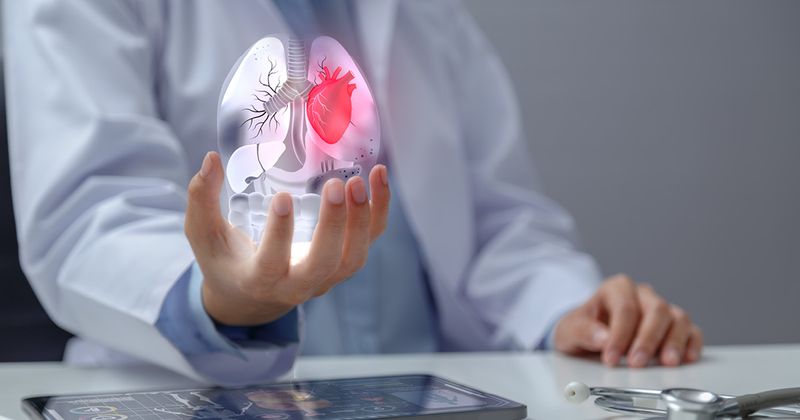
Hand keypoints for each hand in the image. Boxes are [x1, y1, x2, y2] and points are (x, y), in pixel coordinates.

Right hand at [184, 152, 389, 325]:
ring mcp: (326, 277)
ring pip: (354, 257)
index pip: (271, 263)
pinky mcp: (344, 264)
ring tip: (361, 179)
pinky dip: (379, 212)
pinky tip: (380, 176)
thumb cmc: (225, 260)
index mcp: (259, 280)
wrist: (252, 297)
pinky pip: (369, 240)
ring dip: (362, 220)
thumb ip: (201, 199)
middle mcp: (298, 285)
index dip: (279, 235)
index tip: (281, 197)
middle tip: (335, 186)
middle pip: (324, 264)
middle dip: (334, 227)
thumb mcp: (203, 235)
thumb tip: (211, 159)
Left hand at [553, 275, 702, 367]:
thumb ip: (584, 331)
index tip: (611, 358)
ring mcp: (661, 309)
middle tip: (637, 363)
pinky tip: (687, 358)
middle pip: (656, 310)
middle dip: (648, 339)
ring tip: (668, 363)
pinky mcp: (674, 326)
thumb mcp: (570, 330)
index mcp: (616, 288)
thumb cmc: (582, 328)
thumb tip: (603, 338)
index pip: (625, 308)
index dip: (620, 334)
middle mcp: (642, 295)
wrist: (588, 334)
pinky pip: (691, 330)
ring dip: (674, 341)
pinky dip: (692, 343)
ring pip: (678, 318)